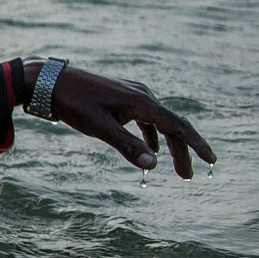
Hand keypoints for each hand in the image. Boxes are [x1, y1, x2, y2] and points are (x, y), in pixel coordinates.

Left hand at [45, 64, 215, 176]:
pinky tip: (151, 149)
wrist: (47, 81)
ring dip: (168, 145)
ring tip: (175, 168)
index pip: (178, 126)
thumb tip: (153, 165)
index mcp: (141, 101)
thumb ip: (126, 146)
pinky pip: (145, 117)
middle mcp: (142, 94)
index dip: (196, 145)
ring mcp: (131, 93)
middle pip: (171, 126)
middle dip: (182, 151)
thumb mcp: (99, 127)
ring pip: (159, 122)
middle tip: (188, 176)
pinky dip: (151, 134)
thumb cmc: (72, 103)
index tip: (212, 161)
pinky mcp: (121, 96)